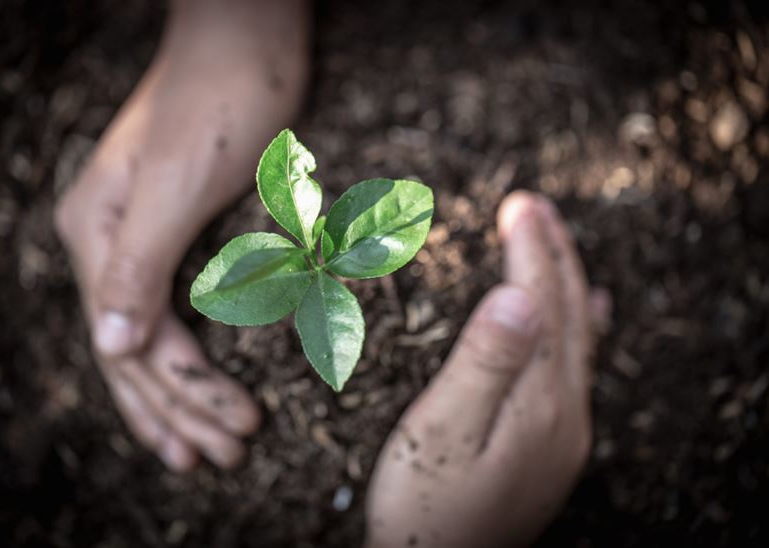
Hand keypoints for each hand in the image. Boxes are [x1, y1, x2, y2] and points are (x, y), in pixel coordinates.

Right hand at [54, 0, 308, 470]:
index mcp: (97, 236)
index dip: (185, 396)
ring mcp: (139, 241)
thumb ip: (138, 265)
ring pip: (151, 341)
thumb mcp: (177, 184)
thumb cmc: (221, 103)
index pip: (134, 344)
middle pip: (135, 354)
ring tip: (212, 447)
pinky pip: (172, 312)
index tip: (236, 432)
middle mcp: (108, 245)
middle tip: (226, 459)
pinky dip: (190, 356)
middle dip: (182, 411)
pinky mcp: (174, 235)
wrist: (248, 46)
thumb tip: (109, 349)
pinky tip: (200, 386)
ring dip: (182, 399)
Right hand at [365, 192, 606, 546]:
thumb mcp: (444, 431)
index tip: (519, 204)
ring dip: (567, 285)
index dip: (531, 251)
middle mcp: (564, 413)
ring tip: (558, 244)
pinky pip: (576, 367)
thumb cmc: (424, 505)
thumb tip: (519, 294)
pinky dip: (578, 328)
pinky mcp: (551, 446)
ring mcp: (563, 432)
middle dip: (553, 255)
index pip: (542, 305)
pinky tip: (585, 318)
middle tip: (533, 205)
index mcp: (539, 400)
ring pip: (577, 339)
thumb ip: (484, 363)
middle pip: (568, 315)